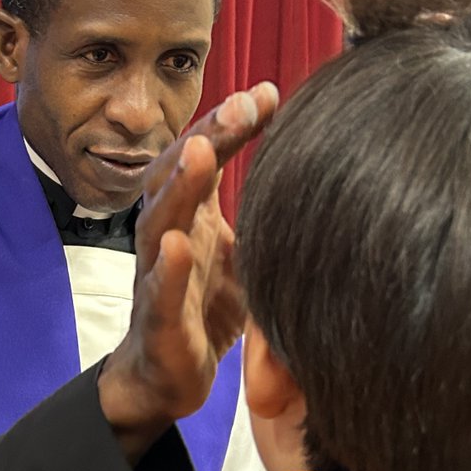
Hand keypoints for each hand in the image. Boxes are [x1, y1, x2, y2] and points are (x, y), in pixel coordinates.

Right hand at [98, 81, 277, 461]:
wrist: (164, 376)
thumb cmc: (203, 307)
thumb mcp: (242, 252)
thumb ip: (259, 211)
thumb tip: (314, 166)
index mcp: (191, 217)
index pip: (204, 158)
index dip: (229, 124)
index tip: (266, 93)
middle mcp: (168, 237)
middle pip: (177, 176)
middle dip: (205, 137)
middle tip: (240, 106)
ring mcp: (156, 278)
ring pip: (159, 223)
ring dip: (178, 187)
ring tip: (197, 152)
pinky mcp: (158, 322)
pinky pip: (157, 292)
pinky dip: (165, 269)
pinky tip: (175, 246)